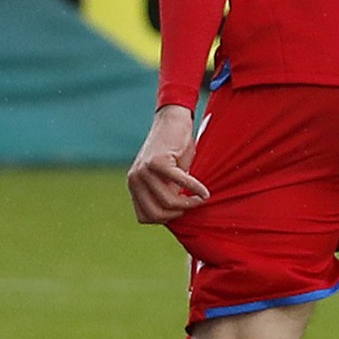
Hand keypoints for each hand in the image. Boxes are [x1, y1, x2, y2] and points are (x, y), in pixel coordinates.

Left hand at [127, 104, 210, 221]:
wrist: (173, 120)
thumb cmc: (174, 151)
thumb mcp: (165, 178)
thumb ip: (164, 194)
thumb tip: (176, 217)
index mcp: (134, 185)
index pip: (144, 217)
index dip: (165, 219)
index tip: (180, 211)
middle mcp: (134, 179)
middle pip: (156, 214)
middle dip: (177, 214)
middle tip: (191, 205)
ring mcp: (144, 170)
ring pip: (168, 201)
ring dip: (189, 203)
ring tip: (201, 198)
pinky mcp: (158, 161)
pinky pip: (179, 183)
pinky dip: (195, 190)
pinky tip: (205, 192)